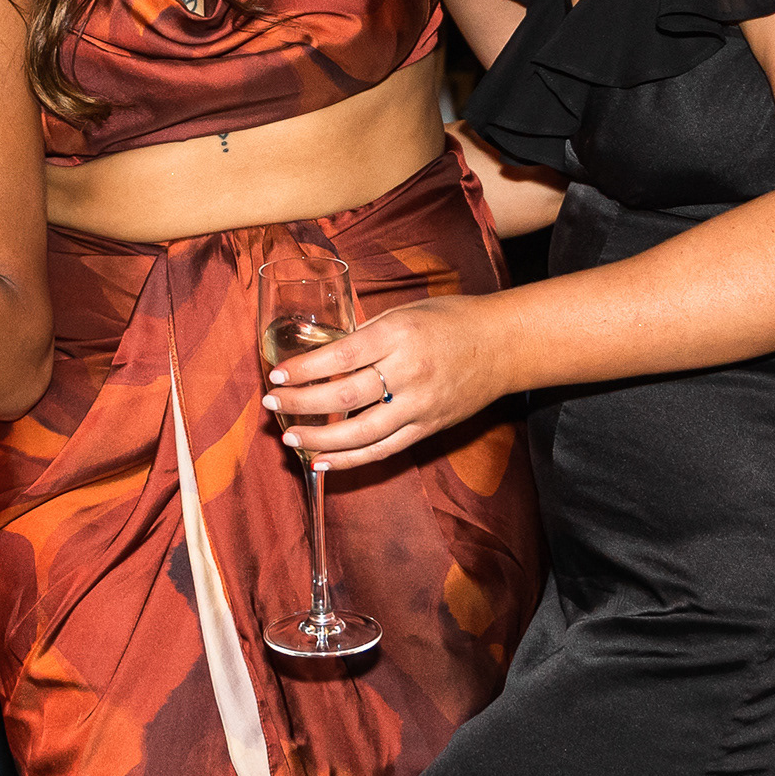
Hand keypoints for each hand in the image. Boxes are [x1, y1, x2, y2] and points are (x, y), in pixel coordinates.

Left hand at [262, 291, 502, 472]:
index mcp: (399, 335)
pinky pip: (383, 450)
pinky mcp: (428, 428)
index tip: (277, 375)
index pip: (341, 358)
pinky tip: (321, 462)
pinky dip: (350, 460)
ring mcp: (420, 405)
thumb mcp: (404, 313)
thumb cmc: (450, 320)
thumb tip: (320, 354)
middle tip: (271, 403)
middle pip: (345, 396)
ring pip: (361, 432)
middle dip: (301, 403)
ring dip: (319, 438)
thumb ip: (365, 334)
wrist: (503, 344)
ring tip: (288, 438)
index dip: (305, 370)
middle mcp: (408, 372)